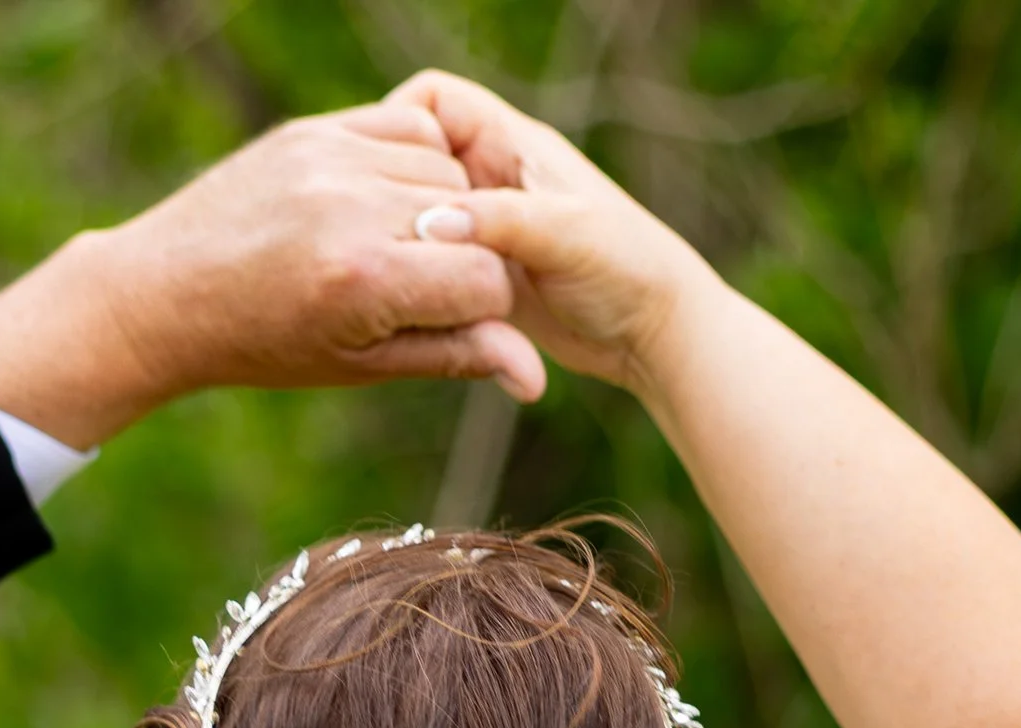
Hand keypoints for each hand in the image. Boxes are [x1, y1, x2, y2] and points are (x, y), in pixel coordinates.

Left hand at [0, 102, 544, 445]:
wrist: (165, 292)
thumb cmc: (266, 344)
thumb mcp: (362, 363)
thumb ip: (453, 355)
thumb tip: (535, 378)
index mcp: (365, 281)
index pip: (486, 282)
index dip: (483, 312)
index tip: (452, 324)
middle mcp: (351, 209)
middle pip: (473, 227)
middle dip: (464, 264)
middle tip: (418, 292)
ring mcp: (331, 160)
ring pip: (446, 173)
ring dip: (442, 214)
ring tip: (396, 251)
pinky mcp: (314, 131)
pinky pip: (408, 129)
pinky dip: (416, 164)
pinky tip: (387, 203)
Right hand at [382, 72, 717, 399]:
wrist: (653, 334)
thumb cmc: (627, 269)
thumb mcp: (565, 236)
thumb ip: (500, 222)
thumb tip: (430, 227)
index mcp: (511, 144)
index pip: (433, 100)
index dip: (399, 121)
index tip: (375, 170)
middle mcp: (493, 179)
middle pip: (416, 160)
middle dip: (389, 189)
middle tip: (368, 232)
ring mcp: (487, 228)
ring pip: (419, 216)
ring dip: (400, 240)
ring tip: (383, 270)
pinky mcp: (484, 274)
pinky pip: (434, 264)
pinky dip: (418, 277)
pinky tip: (406, 302)